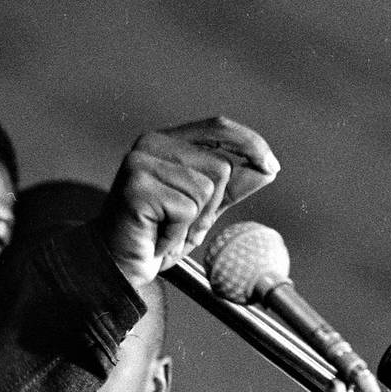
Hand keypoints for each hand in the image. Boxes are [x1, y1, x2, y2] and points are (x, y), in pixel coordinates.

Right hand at [99, 117, 278, 287]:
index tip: (271, 167)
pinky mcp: (138, 188)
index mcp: (166, 141)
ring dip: (194, 222)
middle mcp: (151, 144)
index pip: (218, 128)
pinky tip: (157, 237)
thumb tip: (267, 168)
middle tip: (185, 225)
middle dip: (213, 205)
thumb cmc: (157, 233)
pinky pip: (186, 210)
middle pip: (220, 166)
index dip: (250, 143)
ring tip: (169, 230)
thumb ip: (232, 187)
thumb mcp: (203, 208)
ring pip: (205, 189)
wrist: (119, 264)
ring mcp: (141, 163)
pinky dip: (178, 233)